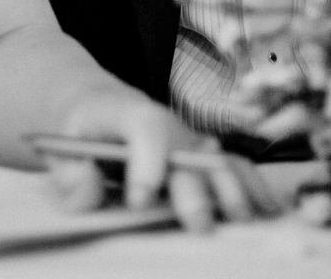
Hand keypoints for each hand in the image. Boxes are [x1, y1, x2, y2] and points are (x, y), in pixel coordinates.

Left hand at [41, 89, 279, 232]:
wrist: (98, 108)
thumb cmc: (80, 133)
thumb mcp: (60, 148)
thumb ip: (70, 174)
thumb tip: (87, 193)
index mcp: (127, 114)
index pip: (145, 127)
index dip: (147, 162)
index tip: (140, 200)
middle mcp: (167, 126)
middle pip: (187, 152)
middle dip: (194, 188)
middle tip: (197, 222)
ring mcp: (190, 141)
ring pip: (218, 160)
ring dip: (232, 189)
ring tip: (242, 218)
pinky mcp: (205, 159)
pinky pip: (235, 169)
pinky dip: (254, 188)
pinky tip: (270, 210)